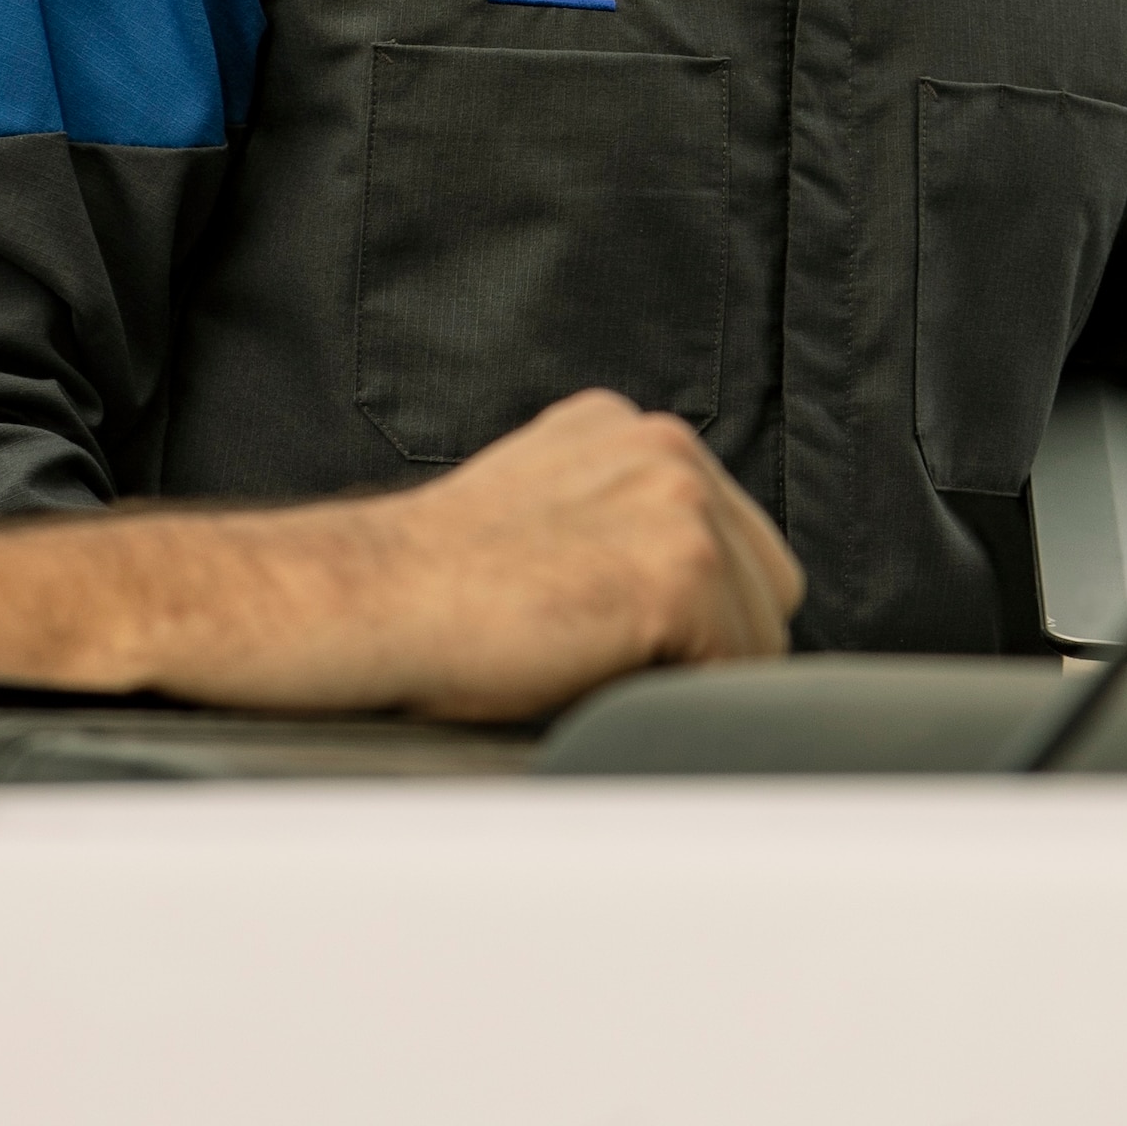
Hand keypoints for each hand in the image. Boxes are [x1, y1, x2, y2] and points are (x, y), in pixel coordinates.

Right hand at [172, 389, 802, 722]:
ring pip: (760, 628)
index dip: (695, 611)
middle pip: (764, 578)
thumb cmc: (425, 586)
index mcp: (626, 429)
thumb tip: (673, 599)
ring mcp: (679, 501)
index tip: (628, 643)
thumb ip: (610, 523)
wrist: (362, 603)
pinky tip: (602, 681)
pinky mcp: (681, 567)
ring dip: (695, 671)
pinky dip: (685, 696)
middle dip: (713, 637)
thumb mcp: (534, 513)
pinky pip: (739, 667)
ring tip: (594, 671)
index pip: (727, 538)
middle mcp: (664, 446)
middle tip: (616, 668)